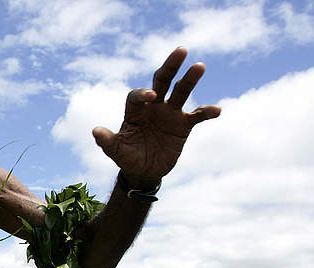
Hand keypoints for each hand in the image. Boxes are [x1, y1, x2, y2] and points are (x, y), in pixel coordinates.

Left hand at [92, 47, 220, 187]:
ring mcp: (170, 114)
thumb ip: (107, 141)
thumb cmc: (127, 156)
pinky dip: (206, 112)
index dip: (143, 94)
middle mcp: (154, 106)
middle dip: (170, 66)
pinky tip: (217, 110)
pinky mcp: (183, 125)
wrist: (144, 171)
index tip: (151, 97)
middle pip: (162, 81)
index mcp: (135, 110)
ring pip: (181, 92)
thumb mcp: (115, 151)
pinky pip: (197, 116)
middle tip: (181, 50)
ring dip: (190, 79)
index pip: (138, 95)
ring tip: (199, 66)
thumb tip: (96, 131)